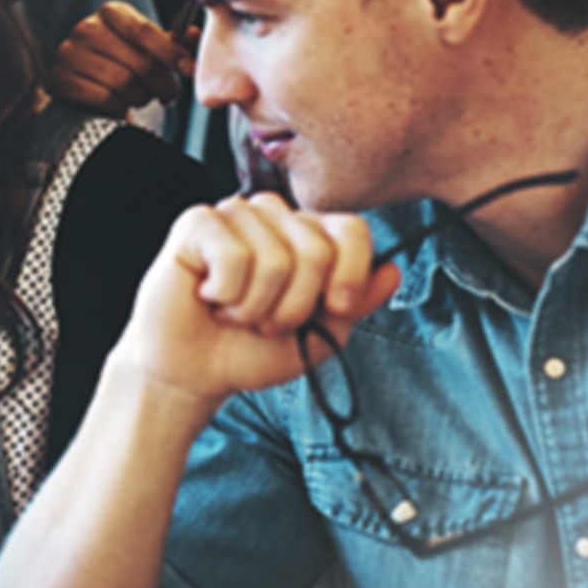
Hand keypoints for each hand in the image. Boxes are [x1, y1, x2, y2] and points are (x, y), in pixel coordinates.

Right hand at [46, 1, 194, 114]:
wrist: (83, 81)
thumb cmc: (123, 61)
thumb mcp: (149, 47)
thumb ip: (174, 43)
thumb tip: (196, 35)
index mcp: (111, 12)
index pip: (144, 31)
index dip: (171, 53)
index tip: (190, 70)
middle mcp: (86, 28)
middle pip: (139, 62)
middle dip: (162, 84)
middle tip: (169, 94)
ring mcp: (69, 54)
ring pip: (123, 83)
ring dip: (141, 97)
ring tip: (142, 97)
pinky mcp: (60, 79)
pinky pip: (104, 99)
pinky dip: (119, 107)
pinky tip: (121, 104)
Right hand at [119, 194, 400, 405]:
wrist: (195, 373)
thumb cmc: (251, 350)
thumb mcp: (321, 334)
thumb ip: (356, 302)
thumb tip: (392, 270)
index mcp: (308, 233)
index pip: (351, 231)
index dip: (350, 276)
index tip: (334, 309)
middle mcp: (274, 215)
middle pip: (315, 250)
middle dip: (293, 306)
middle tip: (264, 321)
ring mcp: (235, 214)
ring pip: (273, 258)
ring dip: (254, 307)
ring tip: (233, 311)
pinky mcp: (197, 222)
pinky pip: (233, 256)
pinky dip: (225, 294)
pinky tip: (209, 296)